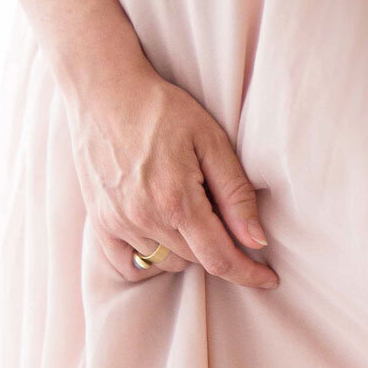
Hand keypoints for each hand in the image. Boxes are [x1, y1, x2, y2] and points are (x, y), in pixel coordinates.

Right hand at [61, 49, 278, 288]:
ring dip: (186, 251)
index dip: (248, 274)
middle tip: (218, 212)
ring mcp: (118, 222)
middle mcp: (145, 218)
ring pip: (167, 263)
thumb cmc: (162, 109)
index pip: (220, 259)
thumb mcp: (211, 141)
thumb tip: (257, 241)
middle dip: (217, 247)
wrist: (103, 88)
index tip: (268, 279)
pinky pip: (128, 266)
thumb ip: (236, 194)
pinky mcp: (100, 220)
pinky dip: (149, 263)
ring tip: (186, 212)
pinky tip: (161, 241)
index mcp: (177, 201)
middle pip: (196, 261)